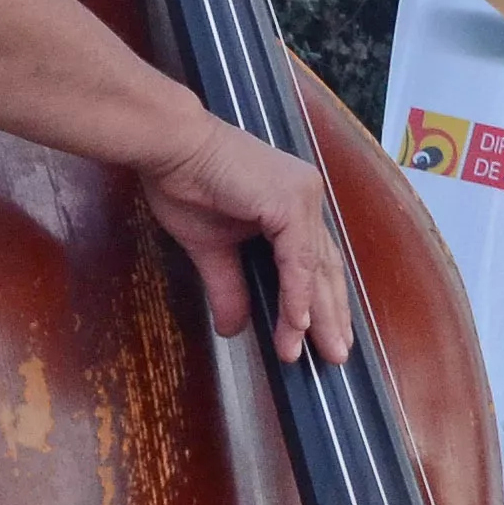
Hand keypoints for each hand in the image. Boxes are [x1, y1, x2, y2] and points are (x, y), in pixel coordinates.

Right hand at [142, 111, 353, 363]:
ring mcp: (302, 198)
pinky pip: (297, 261)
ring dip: (315, 316)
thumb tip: (233, 329)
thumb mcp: (212, 248)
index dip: (319, 301)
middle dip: (330, 315)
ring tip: (321, 353)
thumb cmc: (185, 183)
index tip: (322, 337)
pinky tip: (298, 326)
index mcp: (292, 205)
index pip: (314, 261)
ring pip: (315, 268)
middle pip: (324, 268)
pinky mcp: (290, 203)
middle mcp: (306, 198)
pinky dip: (298, 295)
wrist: (168, 148)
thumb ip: (230, 287)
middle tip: (335, 356)